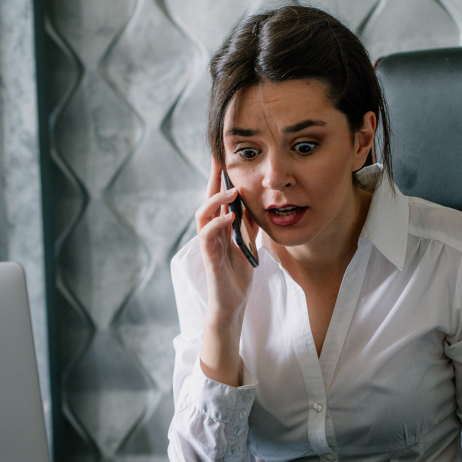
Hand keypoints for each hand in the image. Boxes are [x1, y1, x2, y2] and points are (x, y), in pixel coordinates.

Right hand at [196, 163, 258, 326]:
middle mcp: (211, 233)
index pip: (218, 198)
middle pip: (207, 200)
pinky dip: (218, 224)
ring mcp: (208, 245)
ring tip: (231, 190)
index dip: (219, 178)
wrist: (232, 303)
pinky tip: (229, 217)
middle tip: (219, 159)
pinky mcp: (209, 258)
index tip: (223, 157)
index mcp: (220, 228)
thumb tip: (258, 202)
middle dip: (213, 180)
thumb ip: (249, 225)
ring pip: (203, 215)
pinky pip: (208, 237)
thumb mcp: (249, 244)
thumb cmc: (237, 275)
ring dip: (216, 201)